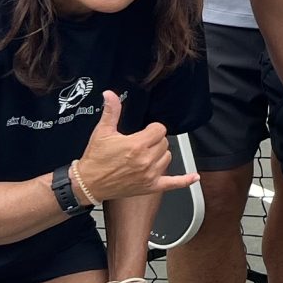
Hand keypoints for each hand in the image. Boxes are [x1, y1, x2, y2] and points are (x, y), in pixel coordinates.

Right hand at [71, 91, 197, 204]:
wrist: (89, 183)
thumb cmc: (95, 159)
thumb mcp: (102, 132)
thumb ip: (111, 111)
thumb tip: (110, 94)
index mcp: (137, 145)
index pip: (159, 129)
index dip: (152, 129)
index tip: (144, 132)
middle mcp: (146, 160)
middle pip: (164, 143)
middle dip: (154, 141)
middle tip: (140, 144)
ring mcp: (150, 175)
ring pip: (168, 157)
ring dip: (160, 155)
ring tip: (145, 156)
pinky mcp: (151, 187)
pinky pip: (174, 183)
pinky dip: (185, 180)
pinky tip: (193, 177)